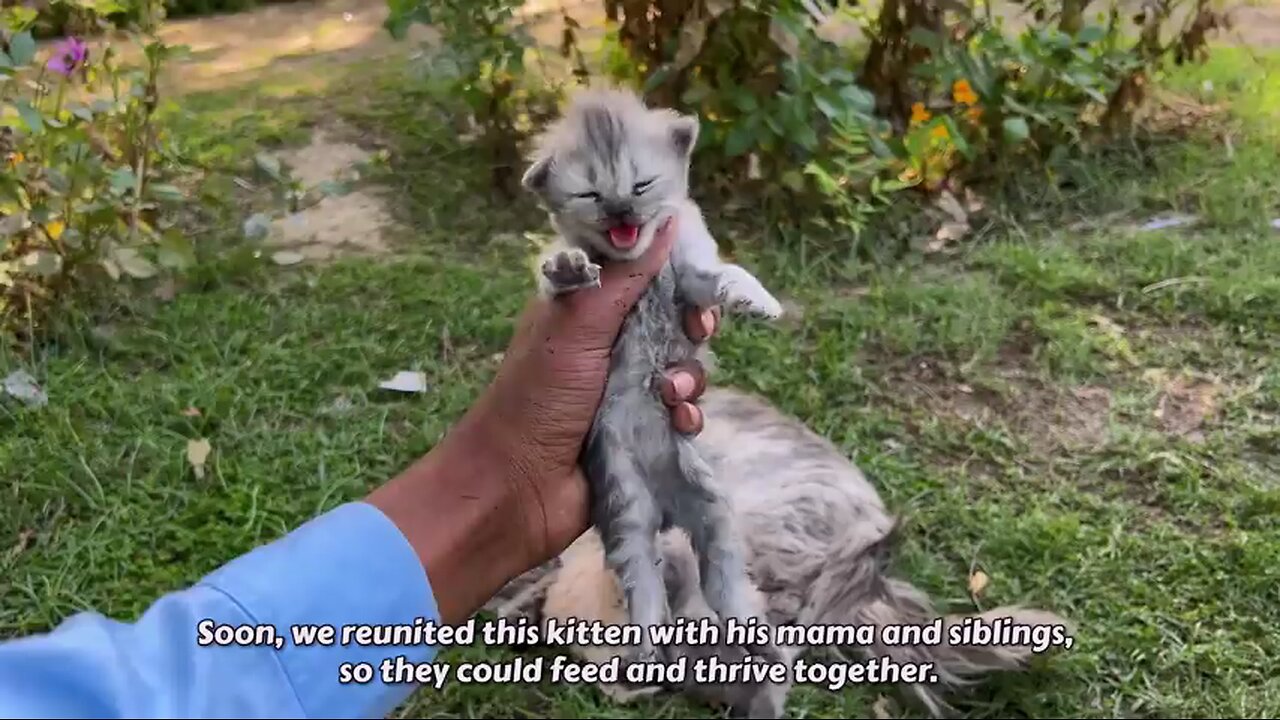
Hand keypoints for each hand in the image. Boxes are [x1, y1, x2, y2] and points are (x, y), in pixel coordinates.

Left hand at [367, 217, 720, 623]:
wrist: (516, 488)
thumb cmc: (535, 397)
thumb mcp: (578, 324)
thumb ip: (624, 274)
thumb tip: (667, 217)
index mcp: (587, 306)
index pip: (644, 270)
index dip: (677, 273)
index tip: (698, 281)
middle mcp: (608, 341)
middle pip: (674, 317)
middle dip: (691, 326)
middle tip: (695, 333)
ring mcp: (626, 386)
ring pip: (685, 364)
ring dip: (689, 376)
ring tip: (669, 393)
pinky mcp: (641, 429)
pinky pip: (684, 411)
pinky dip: (687, 414)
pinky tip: (677, 422)